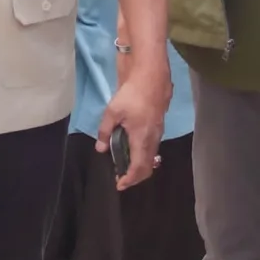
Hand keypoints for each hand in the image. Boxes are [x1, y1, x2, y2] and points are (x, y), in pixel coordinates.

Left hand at [96, 67, 168, 190]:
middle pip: (148, 166)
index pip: (138, 168)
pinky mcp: (158, 123)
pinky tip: (133, 147)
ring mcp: (158, 131)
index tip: (119, 184)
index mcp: (142, 139)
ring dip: (140, 164)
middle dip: (136, 176)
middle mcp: (153, 139)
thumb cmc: (132, 94)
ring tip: (125, 164)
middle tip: (122, 178)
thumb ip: (105, 132)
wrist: (151, 75)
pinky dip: (144, 153)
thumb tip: (101, 148)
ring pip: (151, 156)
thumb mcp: (112, 112)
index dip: (129, 179)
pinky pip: (153, 146)